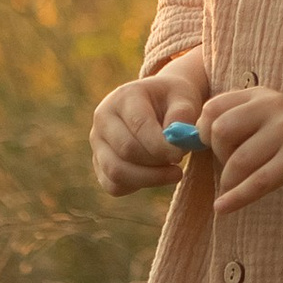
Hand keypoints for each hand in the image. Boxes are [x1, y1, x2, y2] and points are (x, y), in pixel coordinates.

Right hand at [90, 60, 206, 195]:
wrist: (162, 105)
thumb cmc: (174, 101)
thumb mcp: (184, 98)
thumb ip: (182, 116)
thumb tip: (175, 142)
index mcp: (124, 96)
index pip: (139, 126)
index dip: (161, 146)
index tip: (181, 155)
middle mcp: (103, 118)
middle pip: (127, 151)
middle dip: (156, 164)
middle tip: (178, 167)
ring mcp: (98, 142)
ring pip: (117, 173)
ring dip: (149, 179)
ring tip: (172, 173)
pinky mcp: (99, 163)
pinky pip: (114, 186)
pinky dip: (137, 186)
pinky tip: (155, 174)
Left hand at [196, 85, 282, 213]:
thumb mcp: (264, 127)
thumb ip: (234, 127)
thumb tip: (189, 140)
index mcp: (260, 96)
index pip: (213, 108)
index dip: (203, 133)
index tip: (210, 152)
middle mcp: (274, 105)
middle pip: (221, 130)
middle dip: (217, 157)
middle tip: (229, 171)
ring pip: (238, 160)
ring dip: (229, 183)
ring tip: (233, 192)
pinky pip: (258, 181)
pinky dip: (237, 198)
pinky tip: (223, 209)